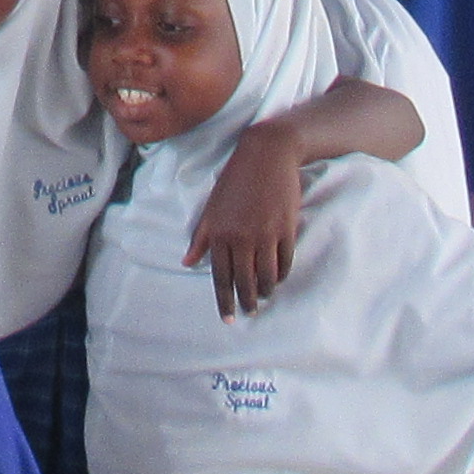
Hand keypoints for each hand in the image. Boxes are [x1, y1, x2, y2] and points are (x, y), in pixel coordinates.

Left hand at [183, 122, 310, 317]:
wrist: (267, 155)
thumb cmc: (235, 180)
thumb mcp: (212, 207)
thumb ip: (201, 238)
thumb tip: (187, 262)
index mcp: (219, 234)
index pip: (221, 278)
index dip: (224, 301)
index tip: (228, 319)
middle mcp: (241, 238)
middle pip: (244, 282)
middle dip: (247, 302)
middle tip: (249, 313)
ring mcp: (265, 235)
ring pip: (266, 276)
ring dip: (265, 290)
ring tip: (264, 295)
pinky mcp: (286, 229)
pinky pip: (284, 262)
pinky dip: (281, 274)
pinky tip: (278, 277)